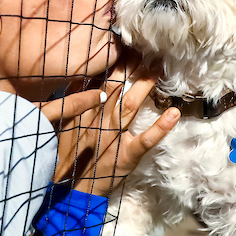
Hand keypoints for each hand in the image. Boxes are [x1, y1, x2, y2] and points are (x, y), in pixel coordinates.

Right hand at [42, 56, 178, 198]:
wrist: (70, 191)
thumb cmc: (66, 158)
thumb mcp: (61, 126)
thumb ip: (70, 102)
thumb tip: (78, 77)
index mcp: (83, 112)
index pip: (99, 80)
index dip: (113, 61)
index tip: (125, 43)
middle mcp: (98, 120)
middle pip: (116, 87)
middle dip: (131, 66)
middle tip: (146, 47)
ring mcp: (113, 137)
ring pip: (130, 106)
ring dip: (145, 86)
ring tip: (158, 68)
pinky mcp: (127, 155)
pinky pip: (145, 140)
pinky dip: (160, 127)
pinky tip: (173, 112)